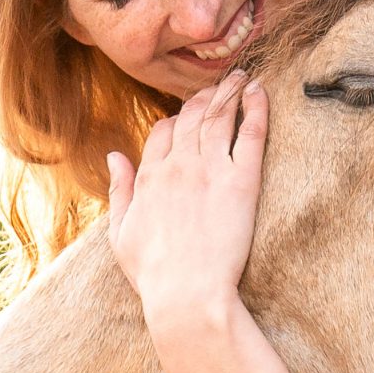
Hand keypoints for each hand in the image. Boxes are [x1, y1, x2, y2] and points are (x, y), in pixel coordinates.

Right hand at [103, 70, 268, 325]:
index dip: (176, 119)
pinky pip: (250, 133)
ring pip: (219, 116)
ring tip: (241, 77)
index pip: (163, 131)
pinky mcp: (241, 182)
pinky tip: (259, 91)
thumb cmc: (154, 274)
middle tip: (221, 84)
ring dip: (230, 91)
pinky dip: (255, 107)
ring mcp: (210, 170)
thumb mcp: (121, 232)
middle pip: (192, 116)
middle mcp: (178, 166)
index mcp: (149, 176)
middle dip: (205, 96)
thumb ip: (119, 190)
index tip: (189, 115)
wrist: (187, 295)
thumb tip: (113, 156)